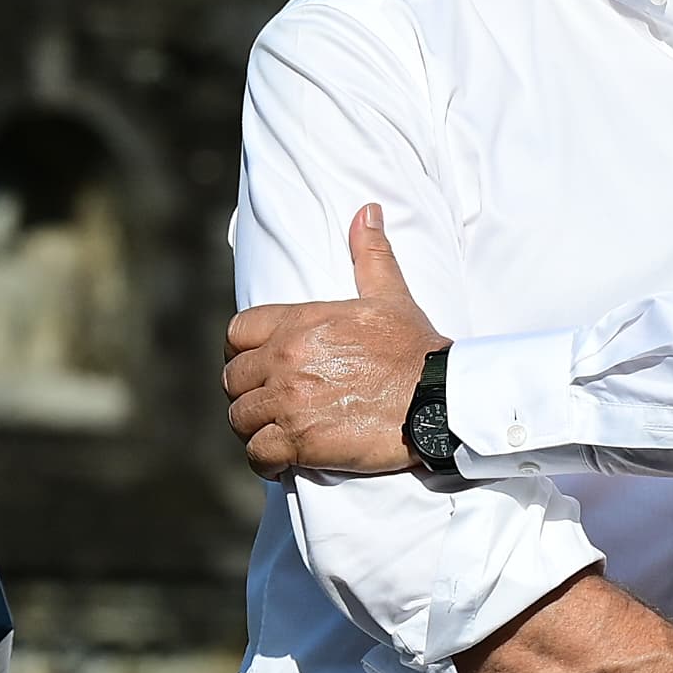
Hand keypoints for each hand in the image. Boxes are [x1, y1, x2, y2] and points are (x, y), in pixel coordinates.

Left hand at [222, 205, 442, 475]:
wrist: (439, 397)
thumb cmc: (415, 347)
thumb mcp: (390, 295)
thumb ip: (370, 254)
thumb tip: (367, 211)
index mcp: (300, 322)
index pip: (237, 332)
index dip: (241, 351)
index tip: (258, 366)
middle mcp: (286, 359)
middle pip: (233, 379)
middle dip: (249, 392)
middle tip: (271, 404)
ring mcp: (290, 401)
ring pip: (240, 418)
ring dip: (255, 427)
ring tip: (276, 432)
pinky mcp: (301, 441)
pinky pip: (258, 454)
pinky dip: (265, 461)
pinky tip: (281, 460)